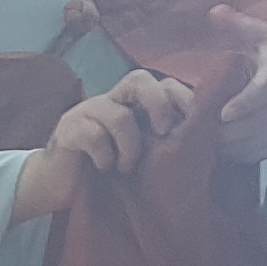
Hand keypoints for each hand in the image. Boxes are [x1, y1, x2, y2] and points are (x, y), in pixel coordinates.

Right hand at [14, 71, 191, 219]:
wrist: (59, 186)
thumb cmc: (107, 173)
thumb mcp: (142, 156)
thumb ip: (165, 143)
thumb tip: (207, 140)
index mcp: (133, 106)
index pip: (162, 84)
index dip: (182, 97)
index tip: (194, 122)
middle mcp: (111, 101)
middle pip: (139, 79)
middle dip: (158, 104)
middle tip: (163, 133)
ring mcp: (87, 112)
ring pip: (119, 115)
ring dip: (130, 147)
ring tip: (126, 167)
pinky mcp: (67, 129)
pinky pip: (93, 136)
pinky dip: (105, 157)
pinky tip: (104, 168)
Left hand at [202, 5, 266, 163]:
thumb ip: (239, 25)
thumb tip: (213, 12)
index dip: (246, 103)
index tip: (224, 112)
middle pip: (258, 122)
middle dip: (227, 129)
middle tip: (200, 125)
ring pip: (259, 141)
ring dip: (231, 143)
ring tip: (207, 136)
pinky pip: (262, 153)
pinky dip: (241, 153)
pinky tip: (224, 146)